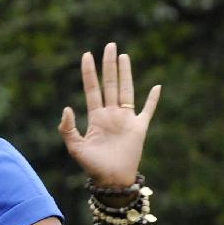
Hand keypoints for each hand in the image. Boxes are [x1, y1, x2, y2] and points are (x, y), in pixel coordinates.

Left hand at [58, 42, 160, 188]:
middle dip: (109, 65)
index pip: (92, 89)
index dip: (89, 72)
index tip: (86, 55)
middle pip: (110, 83)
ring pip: (127, 90)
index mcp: (95, 117)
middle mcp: (111, 114)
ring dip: (126, 73)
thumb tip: (67, 107)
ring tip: (123, 55)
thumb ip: (67, 129)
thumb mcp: (74, 147)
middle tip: (109, 44)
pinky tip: (157, 87)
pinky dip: (153, 100)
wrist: (111, 180)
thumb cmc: (92, 166)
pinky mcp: (140, 127)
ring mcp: (126, 119)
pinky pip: (148, 110)